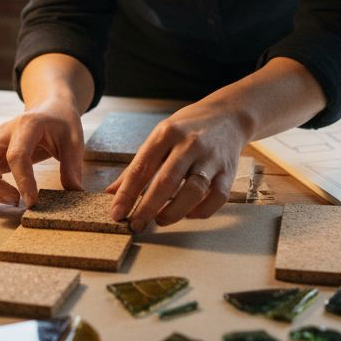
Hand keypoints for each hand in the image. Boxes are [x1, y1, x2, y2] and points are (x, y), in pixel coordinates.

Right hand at [0, 97, 84, 206]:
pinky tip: (3, 193)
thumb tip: (74, 193)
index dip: (22, 181)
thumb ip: (72, 167)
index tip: (31, 201)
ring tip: (11, 198)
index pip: (16, 155)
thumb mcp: (74, 141)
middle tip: (16, 200)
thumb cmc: (61, 121)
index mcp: (27, 125)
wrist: (50, 106)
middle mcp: (4, 132)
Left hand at [106, 103, 248, 231]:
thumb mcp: (159, 137)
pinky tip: (187, 214)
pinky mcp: (228, 172)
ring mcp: (211, 159)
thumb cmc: (188, 129)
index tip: (116, 213)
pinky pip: (216, 198)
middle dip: (148, 207)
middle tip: (136, 224)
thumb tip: (112, 193)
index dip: (127, 193)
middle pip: (166, 181)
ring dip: (174, 212)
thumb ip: (138, 166)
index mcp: (166, 134)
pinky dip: (200, 211)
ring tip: (160, 220)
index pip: (141, 167)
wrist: (228, 115)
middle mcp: (189, 145)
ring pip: (193, 192)